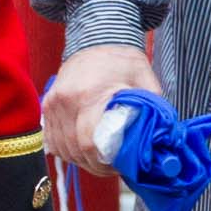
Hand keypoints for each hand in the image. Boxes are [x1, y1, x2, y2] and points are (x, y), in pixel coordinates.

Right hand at [42, 44, 162, 174]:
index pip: (88, 141)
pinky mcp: (47, 105)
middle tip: (113, 169)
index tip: (119, 167)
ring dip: (80, 160)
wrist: (95, 41)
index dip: (104, 162)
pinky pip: (51, 138)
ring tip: (99, 161)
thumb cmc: (122, 62)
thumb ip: (154, 112)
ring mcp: (52, 103)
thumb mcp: (145, 82)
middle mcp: (65, 100)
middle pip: (74, 149)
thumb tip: (162, 142)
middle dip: (94, 165)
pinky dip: (65, 150)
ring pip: (61, 147)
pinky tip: (81, 152)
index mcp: (89, 95)